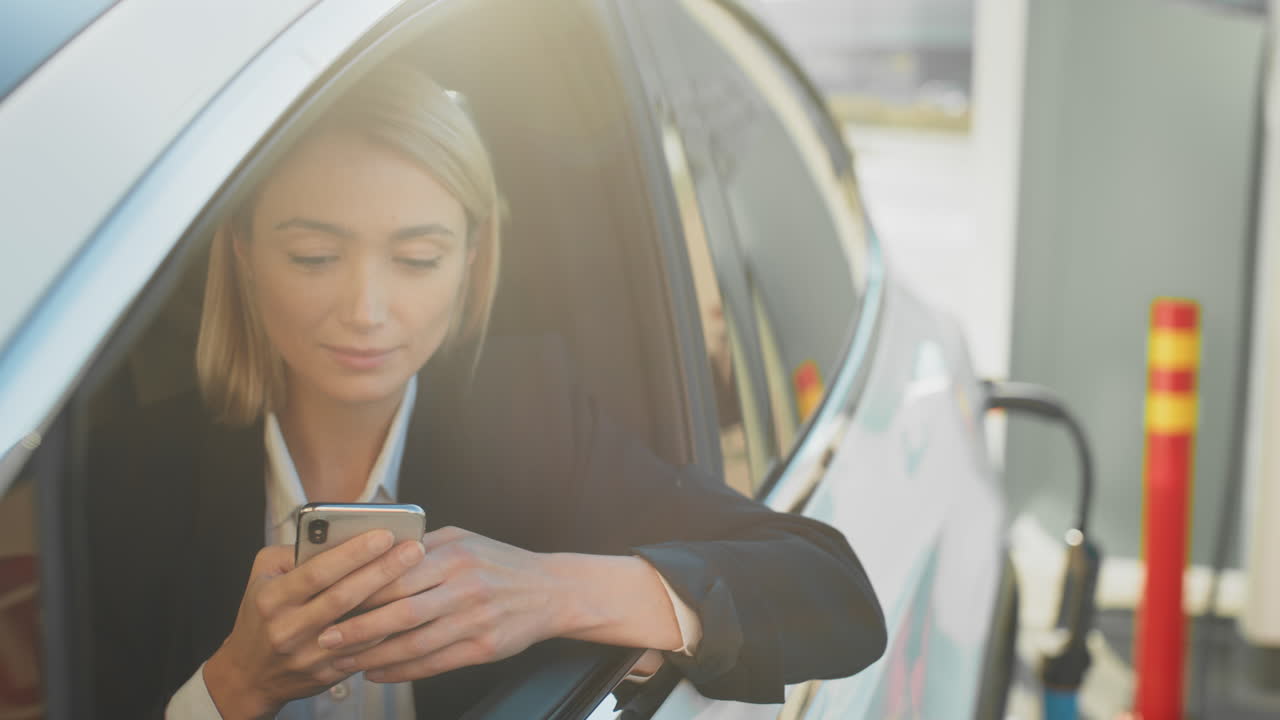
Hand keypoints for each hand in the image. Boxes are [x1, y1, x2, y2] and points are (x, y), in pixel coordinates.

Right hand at [202, 530, 424, 718]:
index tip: (384, 534)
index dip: (353, 553)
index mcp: (272, 598)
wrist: (249, 674)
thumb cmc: (261, 613)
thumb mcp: (263, 576)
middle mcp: (288, 628)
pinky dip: (387, 629)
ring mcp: (307, 655)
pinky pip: (364, 651)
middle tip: (414, 549)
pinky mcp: (325, 673)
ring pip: (359, 627)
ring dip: (392, 601)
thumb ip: (295, 553)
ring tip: (420, 575)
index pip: (317, 572)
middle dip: (382, 571)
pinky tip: (409, 608)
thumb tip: (339, 533)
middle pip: (343, 597)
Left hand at [316, 526, 565, 682]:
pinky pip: (434, 664)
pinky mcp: (483, 647)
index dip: (359, 590)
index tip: (330, 599)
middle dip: (358, 628)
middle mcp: (465, 586)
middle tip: (325, 637)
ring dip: (374, 656)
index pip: (396, 573)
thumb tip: (373, 554)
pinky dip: (401, 672)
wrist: (551, 590)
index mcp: (454, 554)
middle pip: (400, 612)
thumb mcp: (464, 539)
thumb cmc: (499, 563)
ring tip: (345, 661)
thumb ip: (421, 544)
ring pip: (414, 644)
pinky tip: (378, 673)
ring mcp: (475, 619)